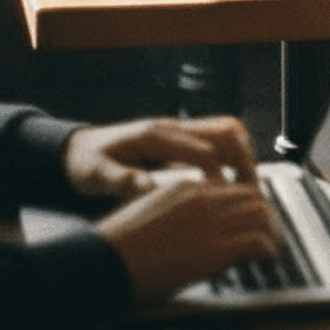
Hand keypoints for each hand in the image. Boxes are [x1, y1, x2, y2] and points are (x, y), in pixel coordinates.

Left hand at [62, 115, 259, 199]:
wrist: (76, 149)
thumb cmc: (86, 163)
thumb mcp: (95, 175)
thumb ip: (120, 180)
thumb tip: (146, 188)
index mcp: (155, 136)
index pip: (204, 151)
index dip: (219, 177)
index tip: (224, 202)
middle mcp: (173, 127)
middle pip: (227, 131)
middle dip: (245, 161)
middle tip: (252, 192)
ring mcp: (180, 129)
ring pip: (228, 131)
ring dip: (244, 156)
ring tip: (249, 188)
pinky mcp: (182, 138)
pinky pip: (219, 139)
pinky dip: (233, 157)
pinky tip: (232, 183)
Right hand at [95, 174, 281, 304]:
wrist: (101, 265)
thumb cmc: (117, 250)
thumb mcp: (151, 216)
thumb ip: (179, 214)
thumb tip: (196, 229)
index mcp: (184, 187)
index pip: (233, 186)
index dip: (249, 203)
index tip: (253, 218)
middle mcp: (201, 198)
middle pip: (253, 195)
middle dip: (266, 215)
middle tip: (269, 235)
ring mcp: (209, 222)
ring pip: (262, 214)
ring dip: (272, 232)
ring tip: (271, 249)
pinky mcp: (213, 249)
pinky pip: (256, 242)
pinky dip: (268, 251)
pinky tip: (266, 262)